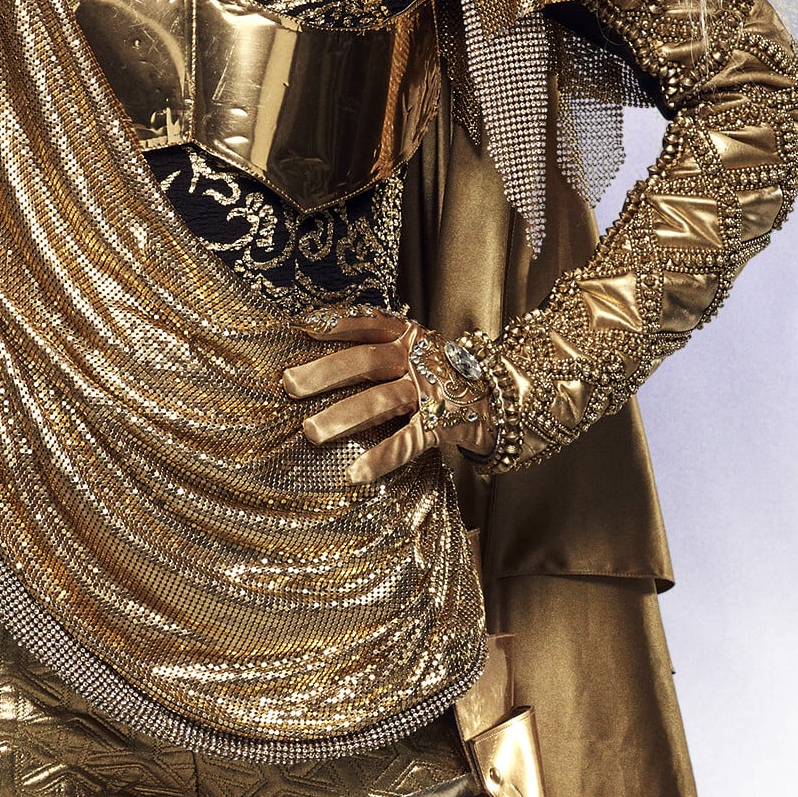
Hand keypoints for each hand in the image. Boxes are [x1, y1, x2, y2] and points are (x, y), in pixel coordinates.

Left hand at [283, 308, 494, 486]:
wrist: (510, 399)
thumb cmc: (451, 377)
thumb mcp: (422, 353)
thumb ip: (385, 353)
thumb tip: (324, 364)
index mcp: (411, 337)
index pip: (369, 322)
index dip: (335, 324)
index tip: (300, 327)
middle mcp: (419, 359)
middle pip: (365, 360)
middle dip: (324, 373)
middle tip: (287, 385)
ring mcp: (432, 391)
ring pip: (381, 401)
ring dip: (343, 417)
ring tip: (310, 432)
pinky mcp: (444, 423)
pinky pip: (407, 442)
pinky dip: (380, 459)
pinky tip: (354, 474)